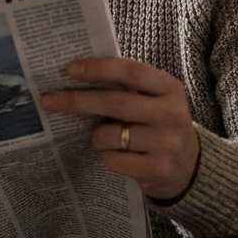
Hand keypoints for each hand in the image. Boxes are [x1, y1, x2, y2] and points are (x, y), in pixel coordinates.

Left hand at [39, 57, 199, 200]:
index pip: (130, 72)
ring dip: (96, 137)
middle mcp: (172, 113)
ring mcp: (167, 143)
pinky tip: (119, 157)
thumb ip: (125, 87)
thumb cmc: (157, 125)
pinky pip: (114, 160)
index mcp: (169, 88)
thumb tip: (73, 75)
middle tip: (47, 100)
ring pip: (110, 135)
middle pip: (113, 102)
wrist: (190, 167)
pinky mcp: (159, 169)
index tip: (68, 70)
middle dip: (76, 100)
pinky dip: (107, 157)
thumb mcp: (152, 100)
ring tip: (102, 139)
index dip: (98, 69)